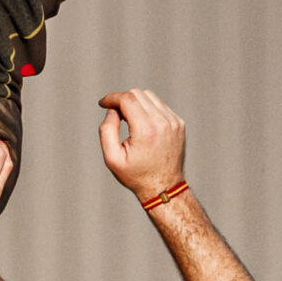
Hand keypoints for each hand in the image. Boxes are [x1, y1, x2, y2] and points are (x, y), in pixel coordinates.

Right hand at [98, 88, 186, 202]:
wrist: (164, 187)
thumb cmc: (136, 175)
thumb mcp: (112, 158)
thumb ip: (107, 130)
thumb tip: (112, 110)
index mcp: (146, 130)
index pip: (127, 99)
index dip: (111, 98)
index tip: (102, 103)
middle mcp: (162, 122)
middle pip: (137, 94)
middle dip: (122, 100)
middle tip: (115, 115)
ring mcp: (173, 121)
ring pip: (149, 96)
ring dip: (135, 103)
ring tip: (129, 120)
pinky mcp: (179, 123)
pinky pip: (159, 105)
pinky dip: (148, 109)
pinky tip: (143, 125)